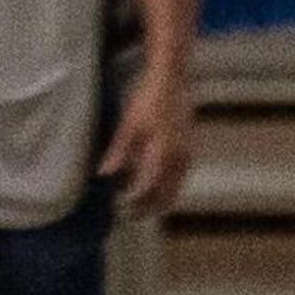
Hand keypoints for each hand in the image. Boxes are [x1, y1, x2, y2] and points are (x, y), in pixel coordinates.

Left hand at [99, 73, 194, 216]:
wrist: (172, 80)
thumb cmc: (148, 100)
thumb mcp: (128, 124)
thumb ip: (119, 151)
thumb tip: (105, 174)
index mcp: (163, 152)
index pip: (149, 189)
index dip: (136, 202)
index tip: (121, 208)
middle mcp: (180, 158)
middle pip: (167, 195)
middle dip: (150, 208)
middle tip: (130, 214)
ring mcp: (188, 154)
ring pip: (176, 188)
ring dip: (160, 199)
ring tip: (140, 204)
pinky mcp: (189, 149)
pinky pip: (180, 177)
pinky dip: (168, 187)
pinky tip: (153, 185)